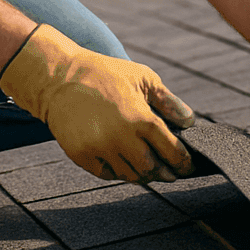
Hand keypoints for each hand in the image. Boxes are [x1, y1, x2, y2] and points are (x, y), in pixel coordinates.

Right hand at [0, 24, 195, 182]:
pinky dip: (120, 171)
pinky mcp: (82, 156)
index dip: (183, 162)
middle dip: (165, 173)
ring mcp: (99, 149)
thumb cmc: (105, 74)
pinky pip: (108, 174)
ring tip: (149, 167)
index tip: (188, 166)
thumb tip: (189, 121)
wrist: (60, 78)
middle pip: (151, 169)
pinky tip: (125, 162)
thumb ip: (168, 101)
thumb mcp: (143, 78)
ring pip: (130, 175)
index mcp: (140, 118)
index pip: (171, 151)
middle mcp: (120, 138)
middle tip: (171, 172)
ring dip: (143, 174)